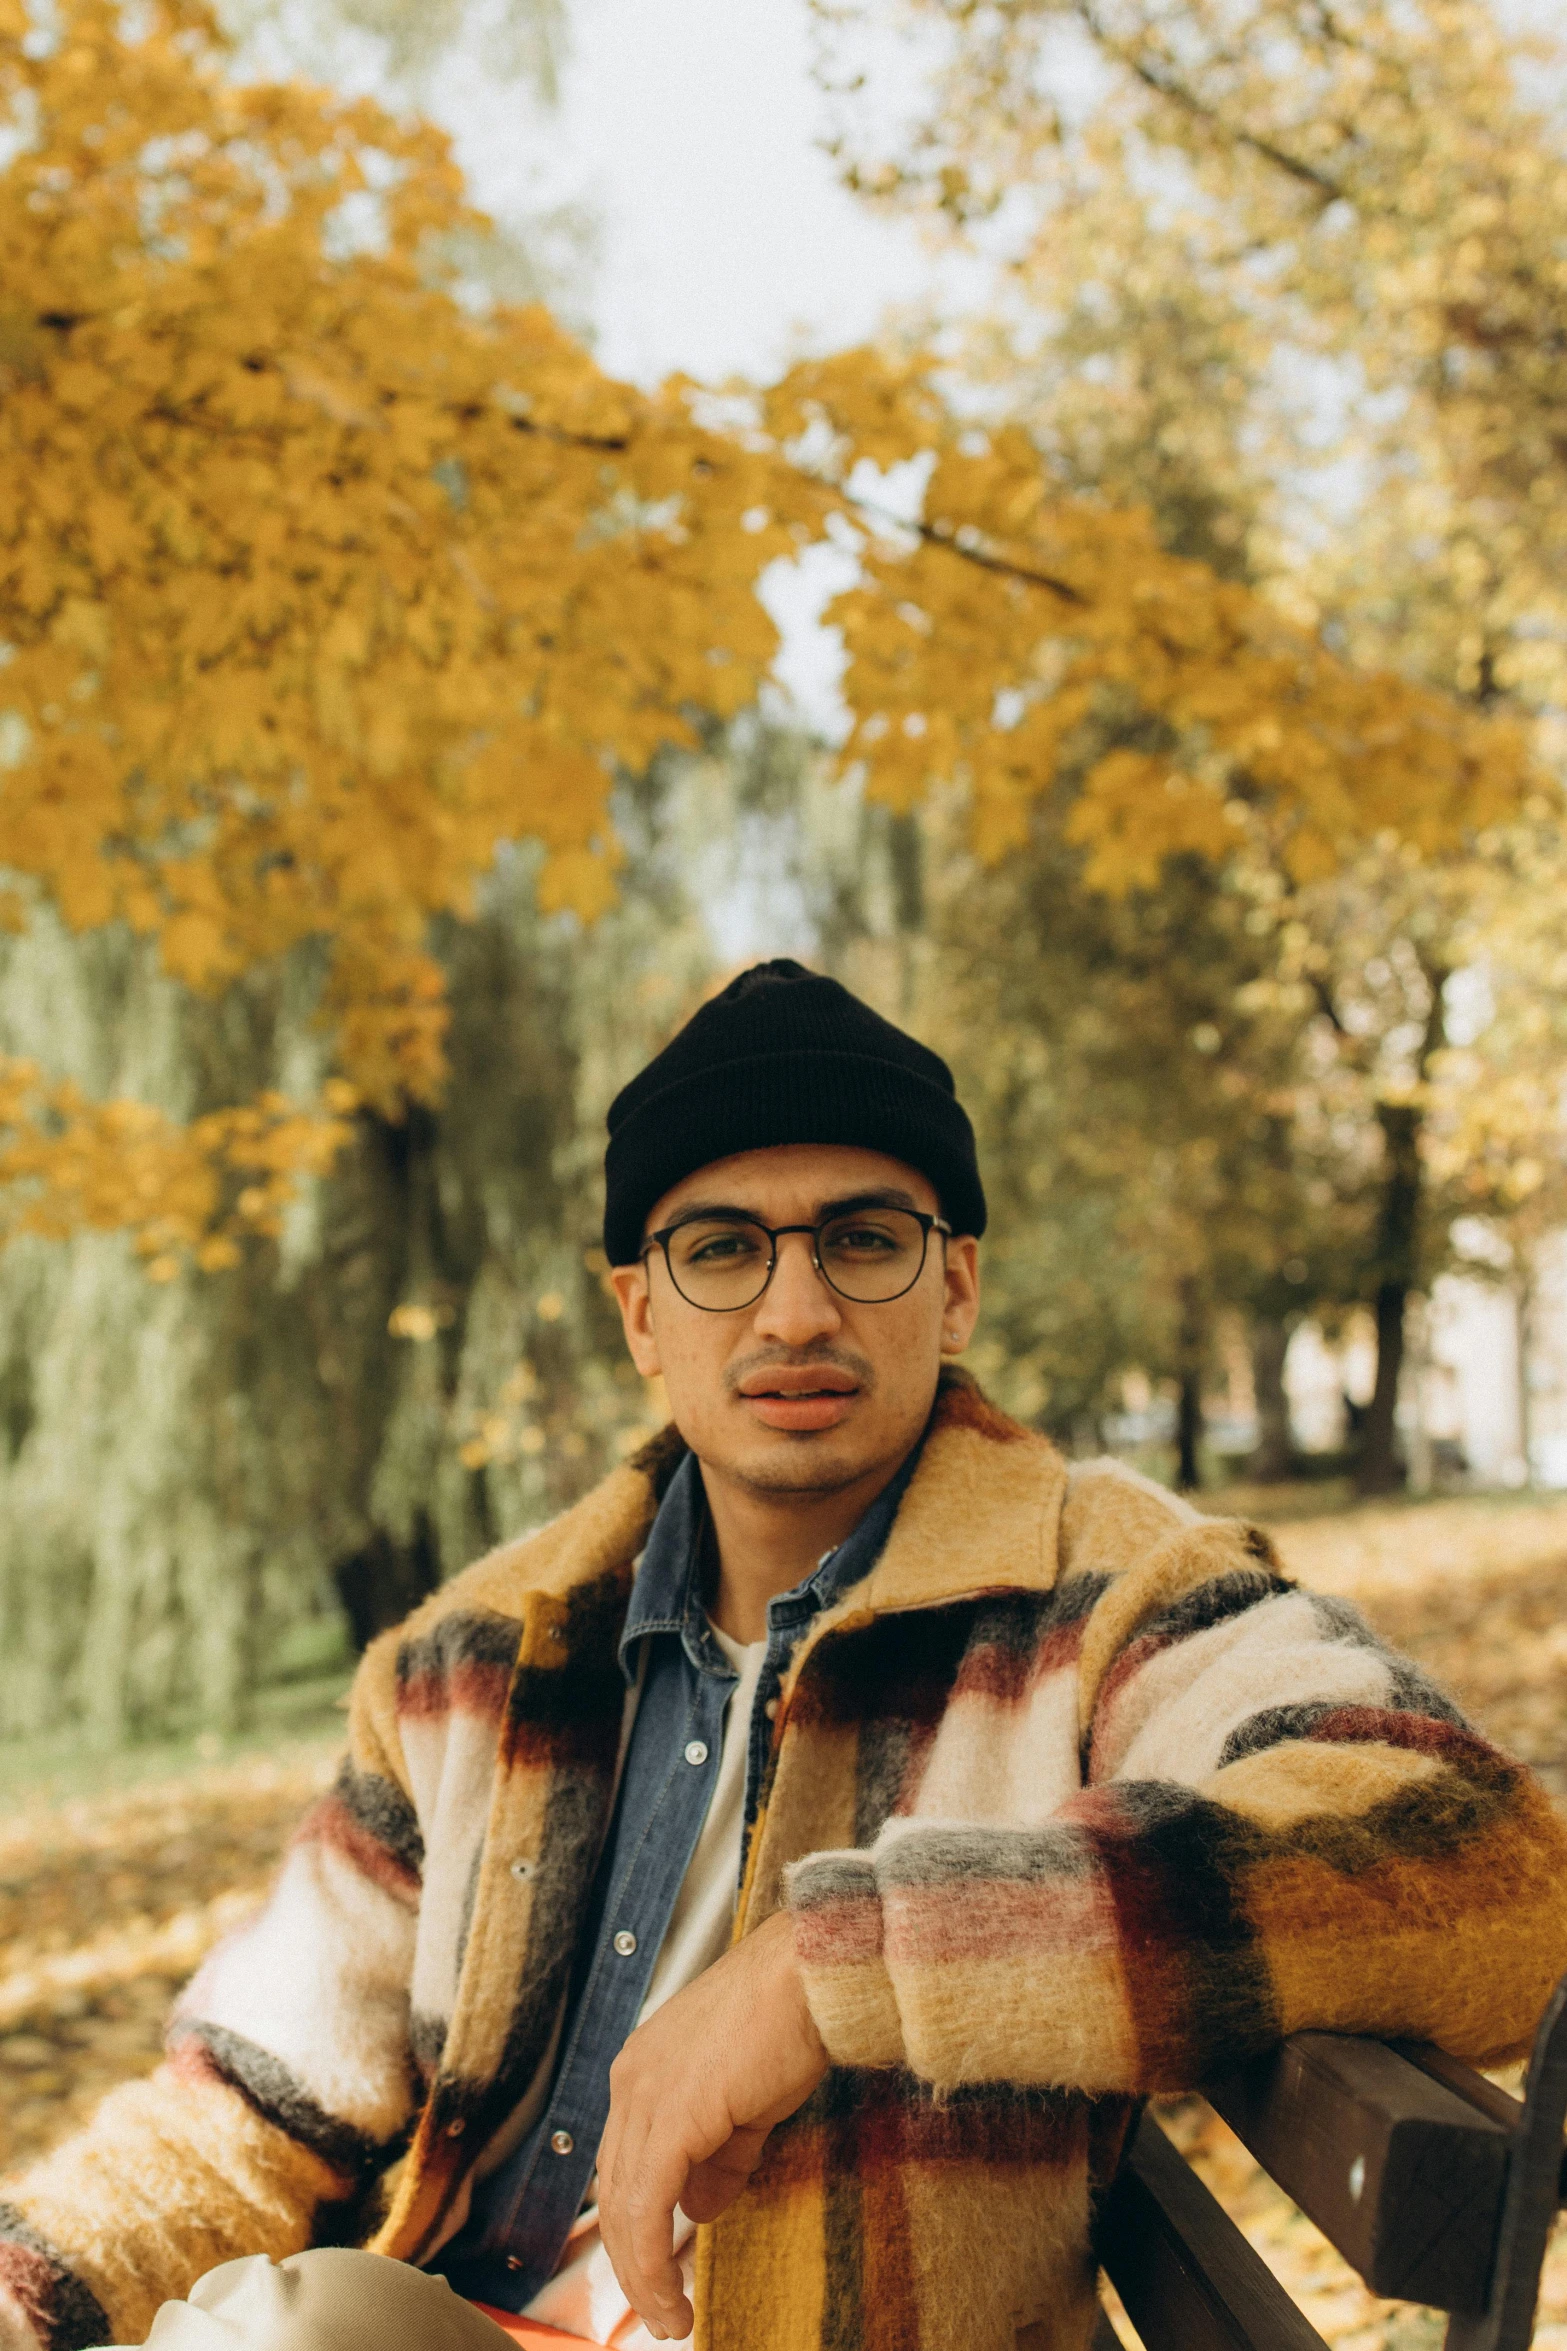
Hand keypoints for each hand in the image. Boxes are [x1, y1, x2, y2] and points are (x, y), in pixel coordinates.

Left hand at [597, 1908, 828, 2339]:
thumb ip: (718, 2155)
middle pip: (614, 2189)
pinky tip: (672, 2297)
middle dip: (633, 2259)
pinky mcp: (669, 2117)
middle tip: (660, 2309)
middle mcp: (631, 2080)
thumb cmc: (790, 2018)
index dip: (636, 2223)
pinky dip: (653, 2263)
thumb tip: (698, 2208)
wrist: (810, 1974)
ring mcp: (644, 2095)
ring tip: (670, 2319)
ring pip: (624, 2207)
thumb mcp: (746, 2101)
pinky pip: (647, 2208)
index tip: (657, 2270)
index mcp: (644, 2069)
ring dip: (643, 2274)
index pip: (624, 2162)